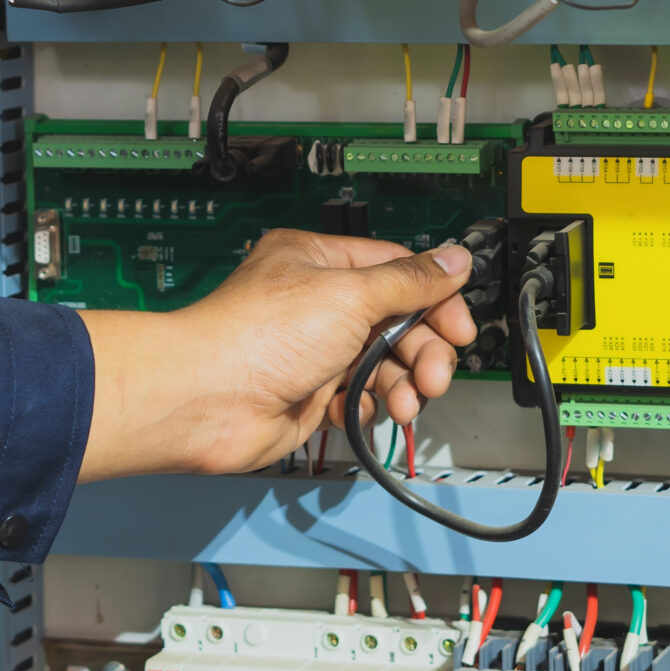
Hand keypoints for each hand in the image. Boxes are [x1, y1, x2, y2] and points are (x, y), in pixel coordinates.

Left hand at [77, 231, 477, 479]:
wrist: (210, 402)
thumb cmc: (258, 336)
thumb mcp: (350, 294)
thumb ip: (409, 281)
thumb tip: (453, 259)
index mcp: (321, 261)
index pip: (398, 271)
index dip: (435, 300)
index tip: (459, 328)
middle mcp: (317, 302)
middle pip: (396, 321)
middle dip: (423, 351)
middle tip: (435, 375)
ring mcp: (312, 349)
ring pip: (381, 363)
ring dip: (402, 383)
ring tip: (405, 401)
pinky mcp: (308, 393)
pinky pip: (357, 397)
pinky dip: (367, 405)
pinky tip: (361, 410)